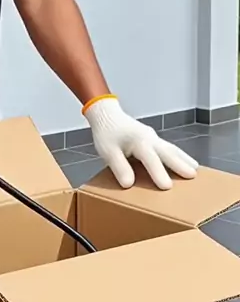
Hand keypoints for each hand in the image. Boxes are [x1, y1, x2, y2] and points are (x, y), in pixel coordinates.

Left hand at [84, 96, 198, 189]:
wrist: (106, 114)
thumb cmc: (106, 133)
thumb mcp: (107, 151)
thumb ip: (119, 166)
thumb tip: (129, 184)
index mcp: (139, 141)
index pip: (151, 159)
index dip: (158, 173)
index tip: (167, 187)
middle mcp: (150, 138)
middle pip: (168, 152)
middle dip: (180, 164)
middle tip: (193, 176)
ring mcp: (153, 137)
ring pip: (172, 148)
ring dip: (183, 158)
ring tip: (195, 169)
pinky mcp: (153, 138)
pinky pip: (168, 147)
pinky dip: (178, 155)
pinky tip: (184, 161)